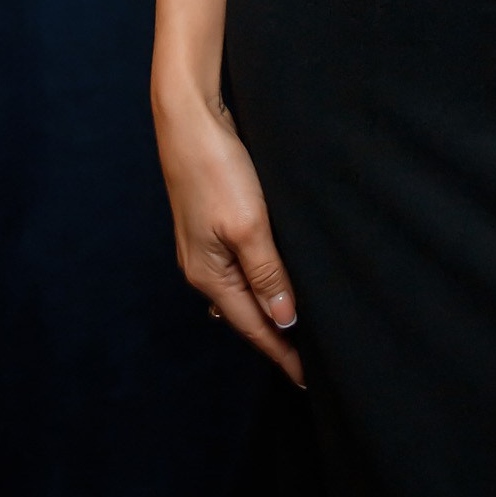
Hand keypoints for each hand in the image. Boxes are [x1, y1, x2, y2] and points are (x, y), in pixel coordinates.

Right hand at [154, 87, 304, 385]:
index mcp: (209, 274)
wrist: (189, 118)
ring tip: (291, 329)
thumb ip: (268, 275)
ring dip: (265, 309)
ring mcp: (202, 246)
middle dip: (273, 336)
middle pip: (243, 314)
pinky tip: (267, 282)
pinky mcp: (208, 225)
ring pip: (240, 291)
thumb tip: (283, 321)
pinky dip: (256, 283)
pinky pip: (236, 269)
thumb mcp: (249, 226)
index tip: (306, 378)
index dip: (281, 352)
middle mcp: (201, 267)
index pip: (252, 326)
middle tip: (306, 359)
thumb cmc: (216, 169)